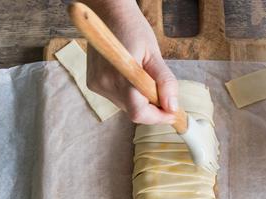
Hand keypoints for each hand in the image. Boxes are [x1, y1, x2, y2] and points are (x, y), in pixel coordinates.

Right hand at [84, 1, 177, 124]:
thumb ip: (164, 82)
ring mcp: (97, 85)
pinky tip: (129, 75)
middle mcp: (105, 84)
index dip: (158, 117)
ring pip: (125, 105)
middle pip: (134, 111)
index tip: (172, 112)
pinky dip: (127, 93)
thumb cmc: (134, 29)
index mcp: (122, 77)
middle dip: (151, 106)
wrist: (109, 13)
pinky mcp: (93, 84)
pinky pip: (116, 97)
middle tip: (162, 90)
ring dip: (139, 99)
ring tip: (143, 76)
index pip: (139, 113)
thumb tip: (172, 106)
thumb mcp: (155, 54)